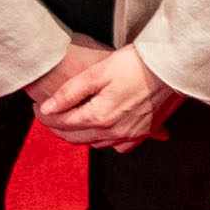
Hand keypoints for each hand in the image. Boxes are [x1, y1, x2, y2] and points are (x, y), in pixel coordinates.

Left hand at [31, 41, 175, 150]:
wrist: (172, 66)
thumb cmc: (135, 63)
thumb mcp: (98, 72)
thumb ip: (70, 92)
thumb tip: (47, 109)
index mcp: (100, 117)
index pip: (63, 124)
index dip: (45, 116)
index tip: (37, 106)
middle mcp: (114, 132)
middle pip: (76, 138)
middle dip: (57, 128)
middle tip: (47, 115)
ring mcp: (131, 135)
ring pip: (95, 144)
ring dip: (79, 135)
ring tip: (70, 120)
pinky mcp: (144, 132)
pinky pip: (119, 146)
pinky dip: (106, 141)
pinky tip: (104, 130)